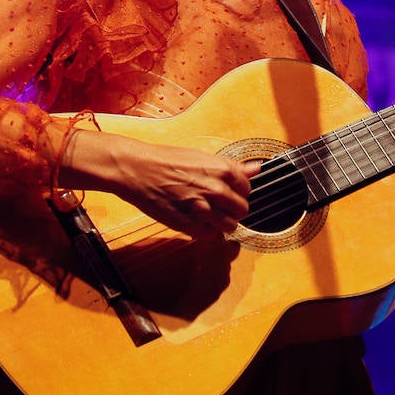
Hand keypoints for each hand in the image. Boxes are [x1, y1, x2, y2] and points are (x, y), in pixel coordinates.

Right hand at [66, 132, 259, 237]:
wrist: (137, 170)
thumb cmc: (166, 160)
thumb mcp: (202, 157)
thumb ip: (232, 167)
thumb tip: (257, 168)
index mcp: (222, 170)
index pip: (247, 188)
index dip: (238, 191)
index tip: (229, 192)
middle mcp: (216, 190)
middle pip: (242, 209)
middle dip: (233, 209)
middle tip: (220, 205)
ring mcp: (203, 209)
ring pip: (230, 226)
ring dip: (223, 223)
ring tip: (210, 216)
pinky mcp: (189, 225)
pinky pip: (212, 236)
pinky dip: (208, 233)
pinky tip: (199, 222)